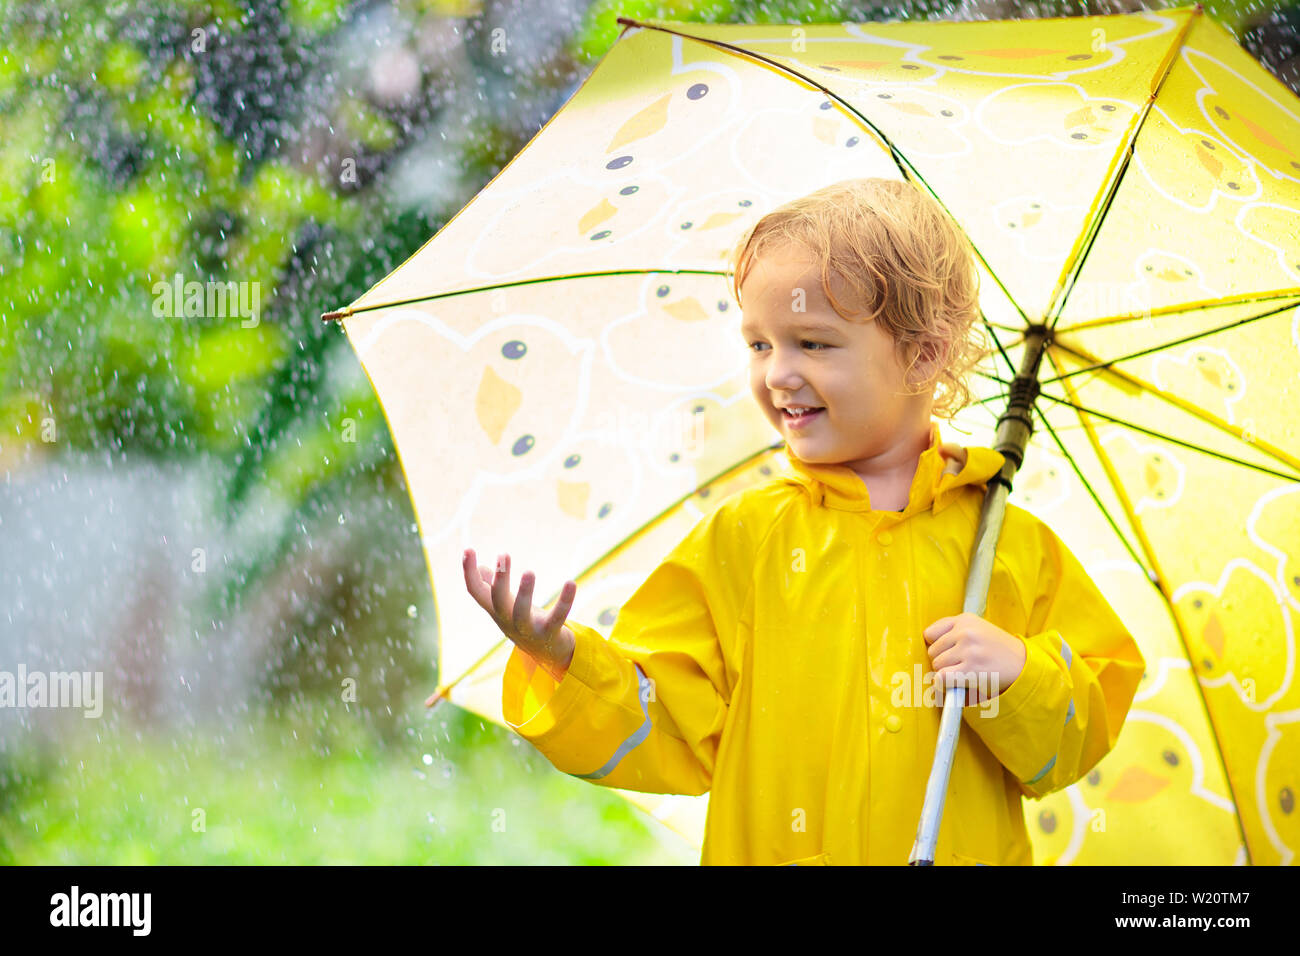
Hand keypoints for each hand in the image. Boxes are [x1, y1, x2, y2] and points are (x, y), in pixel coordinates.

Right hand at [460, 548, 576, 683]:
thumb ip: (493, 589)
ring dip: (525, 593)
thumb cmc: (525, 623)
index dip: (468, 572)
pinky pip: (557, 618)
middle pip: (497, 601)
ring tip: (529, 571)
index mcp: (496, 610)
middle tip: (503, 555)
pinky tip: (571, 583)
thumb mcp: (507, 605)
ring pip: (522, 613)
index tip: (468, 549)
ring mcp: (528, 630)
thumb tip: (481, 568)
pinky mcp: (549, 634)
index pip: (476, 591)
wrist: (547, 655)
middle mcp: (508, 621)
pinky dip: (565, 601)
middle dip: (500, 579)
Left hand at [922, 612, 1026, 705]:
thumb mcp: (978, 630)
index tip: (947, 654)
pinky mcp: (971, 669)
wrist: (1024, 665)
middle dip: (942, 662)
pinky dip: (944, 686)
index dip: (936, 647)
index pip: (930, 634)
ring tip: (964, 674)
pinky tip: (955, 686)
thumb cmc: (997, 650)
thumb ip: (952, 632)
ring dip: (946, 675)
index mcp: (965, 619)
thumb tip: (924, 643)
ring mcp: (968, 650)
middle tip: (960, 667)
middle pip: (932, 652)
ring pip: (936, 666)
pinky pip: (941, 679)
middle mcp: (966, 631)